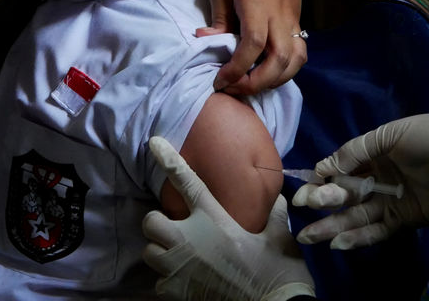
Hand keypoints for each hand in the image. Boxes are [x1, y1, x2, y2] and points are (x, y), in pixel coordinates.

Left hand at [142, 137, 314, 300]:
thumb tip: (278, 198)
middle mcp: (191, 239)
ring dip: (161, 251)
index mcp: (215, 219)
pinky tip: (186, 280)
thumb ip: (273, 215)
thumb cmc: (278, 272)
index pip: (187, 181)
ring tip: (179, 256)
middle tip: (175, 231)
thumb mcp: (279, 237)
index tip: (154, 143)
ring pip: (149, 251)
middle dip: (158, 224)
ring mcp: (180, 266)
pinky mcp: (176, 292)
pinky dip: (168, 280)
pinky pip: (158, 281)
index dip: (169, 159)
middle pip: (150, 221)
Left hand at [198, 0, 304, 94]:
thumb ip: (218, 17)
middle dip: (258, 82)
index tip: (220, 80)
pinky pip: (299, 51)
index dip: (238, 68)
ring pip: (296, 59)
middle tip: (233, 88)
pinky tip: (268, 72)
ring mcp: (292, 18)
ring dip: (276, 79)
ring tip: (251, 83)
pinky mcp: (297, 19)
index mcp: (258, 4)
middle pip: (280, 59)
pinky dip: (287, 68)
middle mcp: (280, 14)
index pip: (254, 44)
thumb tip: (205, 41)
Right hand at [293, 111, 428, 249]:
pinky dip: (357, 237)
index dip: (322, 176)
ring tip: (306, 236)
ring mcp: (389, 201)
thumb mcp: (389, 135)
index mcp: (374, 154)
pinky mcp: (403, 220)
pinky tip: (337, 242)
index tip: (305, 184)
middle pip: (344, 193)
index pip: (341, 168)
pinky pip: (376, 230)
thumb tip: (322, 167)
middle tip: (302, 206)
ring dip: (330, 226)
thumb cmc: (428, 138)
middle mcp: (378, 179)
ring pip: (354, 215)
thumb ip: (355, 151)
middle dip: (322, 200)